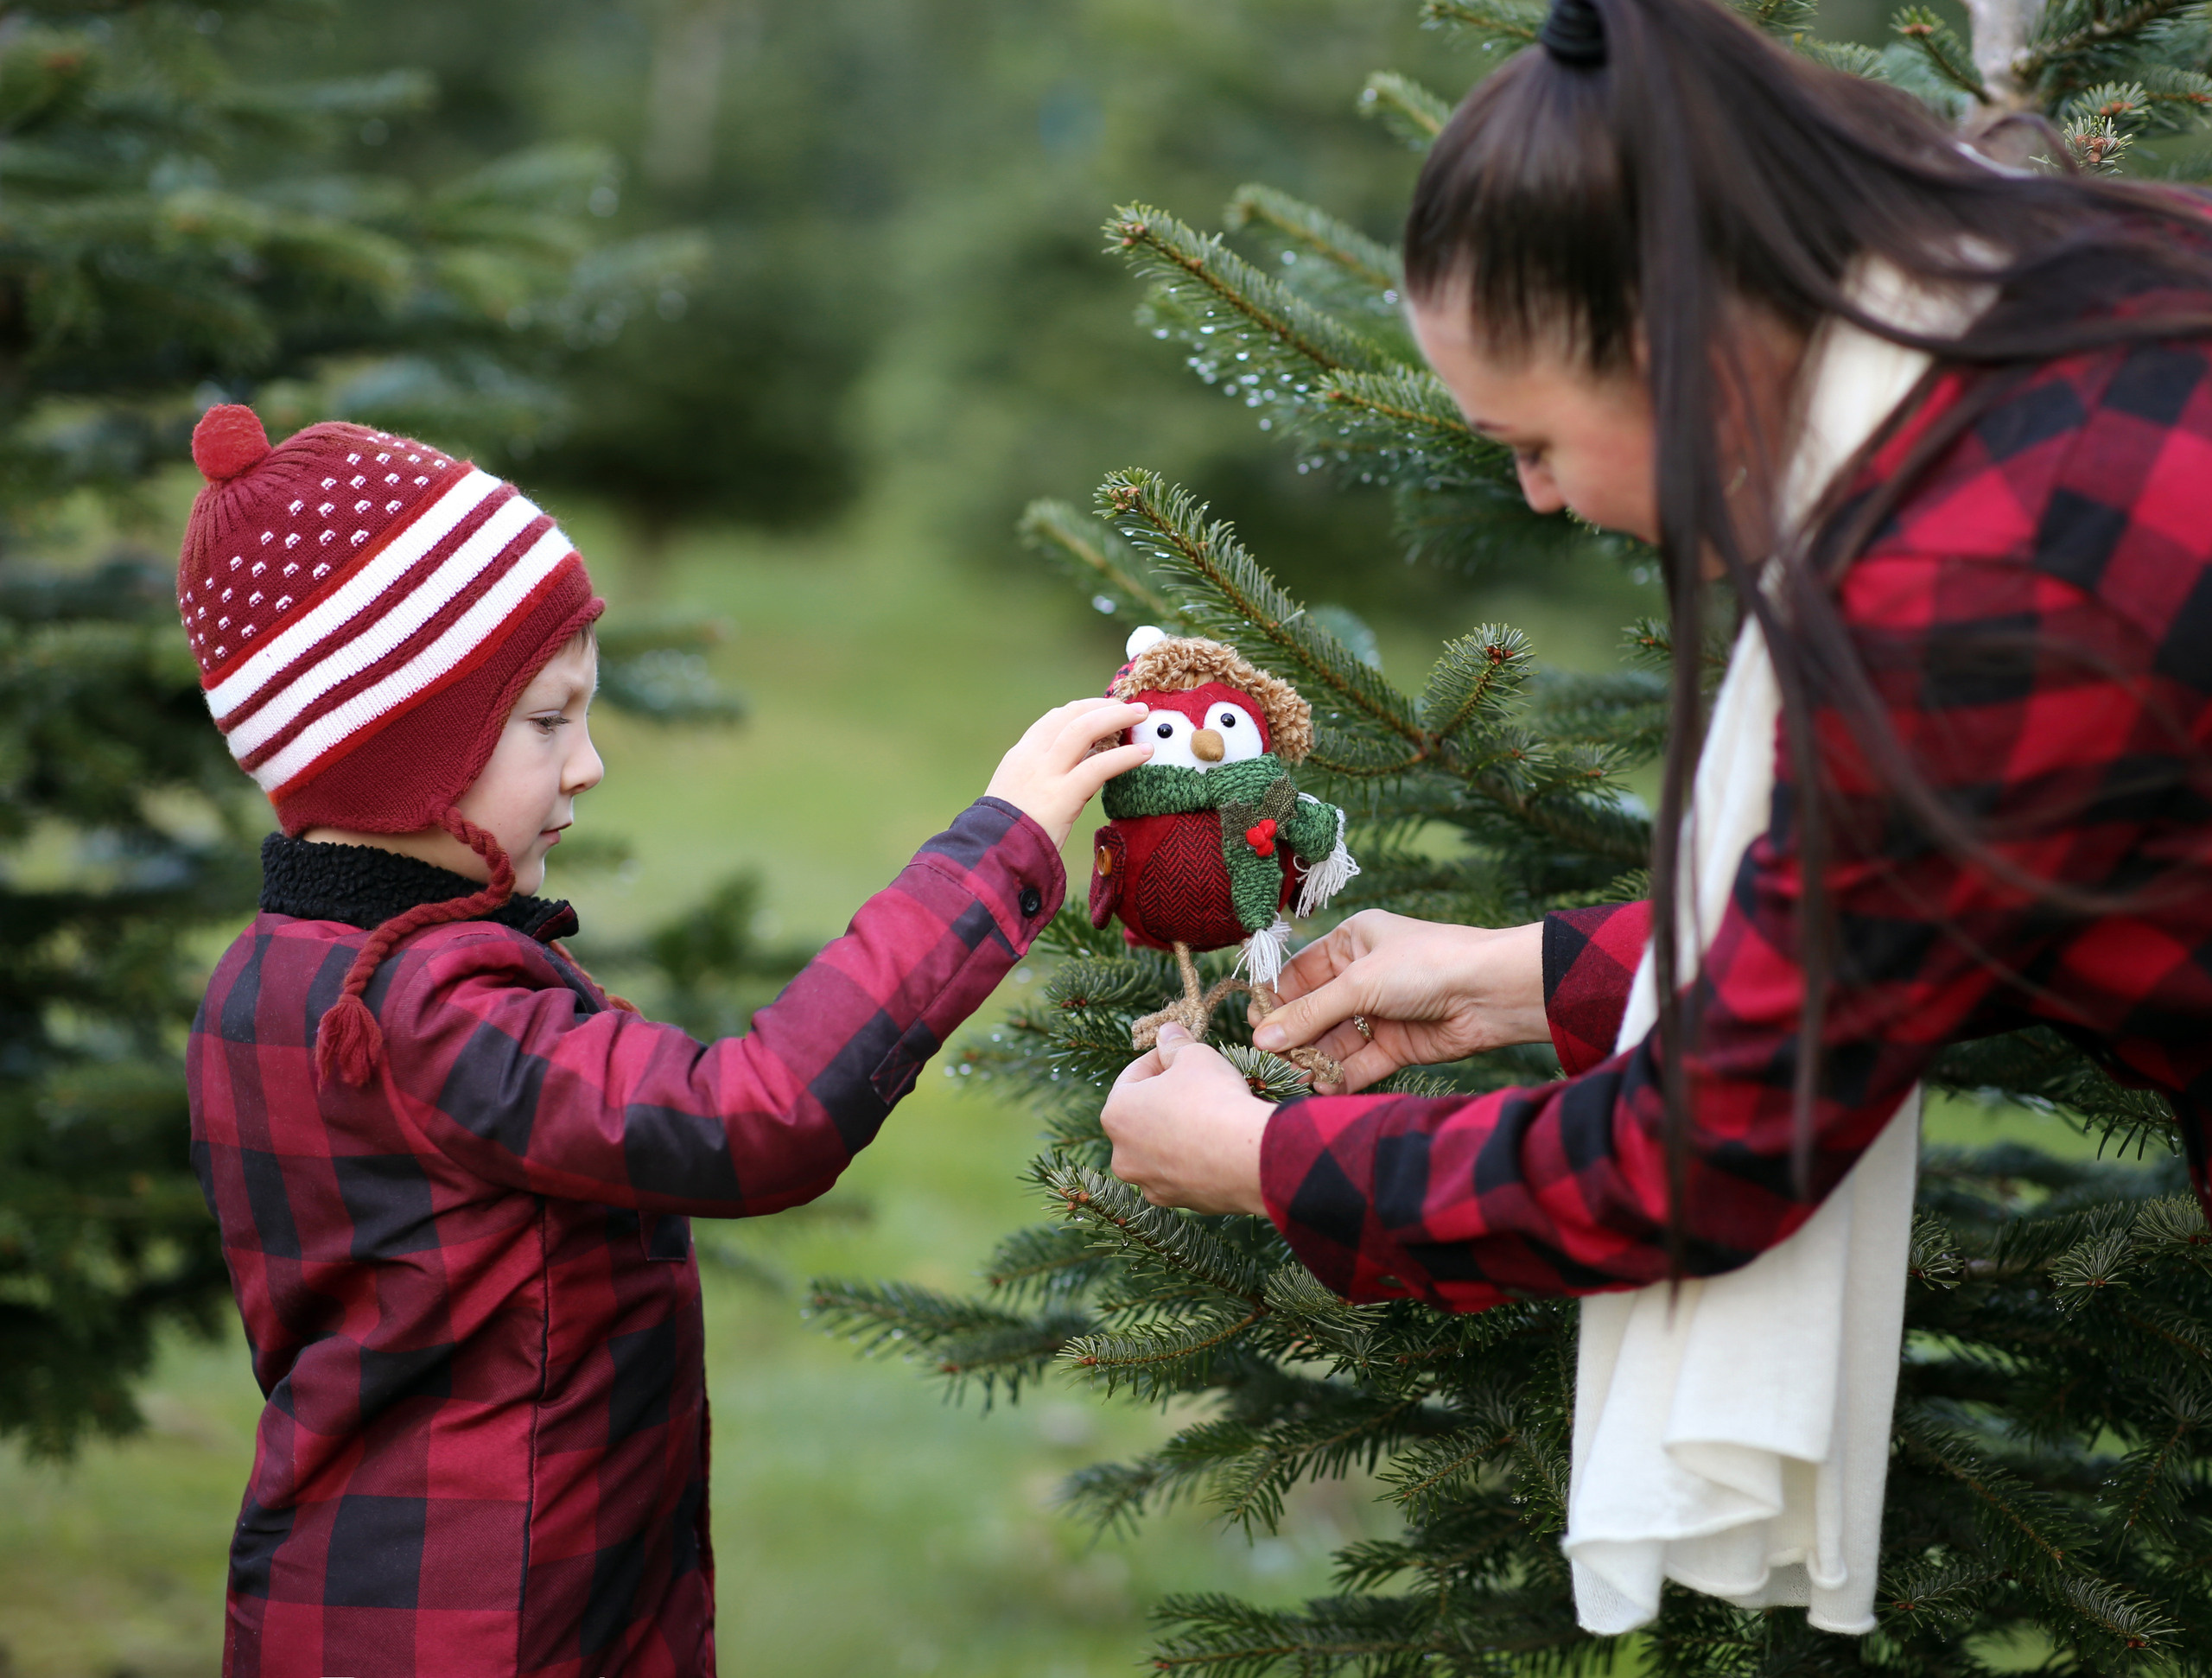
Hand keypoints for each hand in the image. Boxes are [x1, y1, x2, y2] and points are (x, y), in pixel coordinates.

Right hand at [985, 697, 1152, 847]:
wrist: (992, 855)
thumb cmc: (1007, 834)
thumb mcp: (1016, 796)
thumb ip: (1040, 779)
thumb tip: (1075, 771)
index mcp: (1020, 756)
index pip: (1053, 719)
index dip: (1083, 709)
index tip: (1104, 708)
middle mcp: (1032, 757)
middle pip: (1071, 716)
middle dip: (1103, 706)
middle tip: (1130, 707)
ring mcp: (1046, 774)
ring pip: (1084, 729)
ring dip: (1116, 716)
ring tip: (1142, 715)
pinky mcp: (1063, 796)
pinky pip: (1098, 766)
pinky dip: (1125, 756)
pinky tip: (1145, 753)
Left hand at [1101, 1023, 1270, 1213]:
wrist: (1250, 1158)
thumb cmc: (1213, 1099)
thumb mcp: (1195, 1056)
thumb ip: (1175, 1043)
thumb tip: (1167, 1032)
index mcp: (1116, 1114)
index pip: (1132, 1076)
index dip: (1159, 1059)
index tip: (1181, 1052)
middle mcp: (1123, 1154)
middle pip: (1144, 1115)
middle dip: (1167, 1097)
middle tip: (1197, 1083)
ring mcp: (1150, 1183)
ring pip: (1161, 1147)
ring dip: (1179, 1129)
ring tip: (1211, 1113)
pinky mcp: (1179, 1202)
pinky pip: (1184, 1171)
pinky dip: (1196, 1158)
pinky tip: (1220, 1143)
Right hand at [1250, 911, 1548, 1092]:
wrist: (1492, 992)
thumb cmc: (1426, 965)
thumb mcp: (1358, 983)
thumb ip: (1309, 1014)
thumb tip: (1260, 1039)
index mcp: (1351, 942)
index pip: (1298, 973)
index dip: (1274, 1001)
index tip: (1253, 1028)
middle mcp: (1363, 976)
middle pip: (1314, 1011)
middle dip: (1293, 1037)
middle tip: (1271, 1061)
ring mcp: (1380, 1012)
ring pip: (1335, 1041)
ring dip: (1316, 1060)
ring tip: (1296, 1079)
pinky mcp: (1398, 1045)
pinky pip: (1360, 1063)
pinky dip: (1342, 1076)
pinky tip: (1324, 1087)